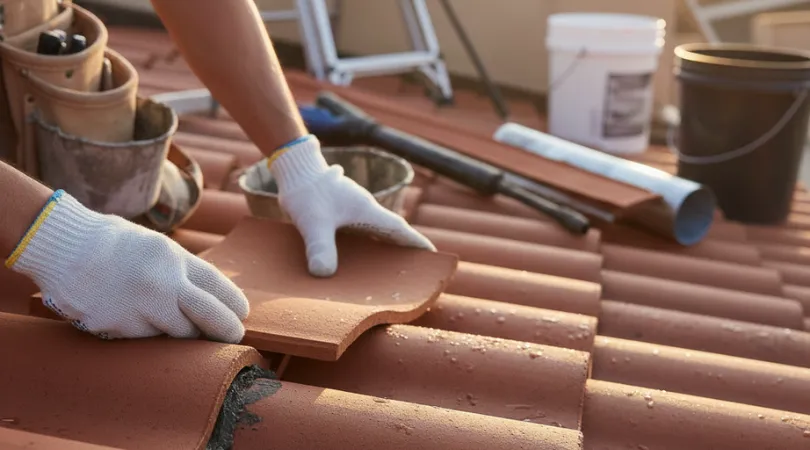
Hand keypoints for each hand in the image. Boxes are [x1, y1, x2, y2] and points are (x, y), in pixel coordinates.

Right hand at [6, 191, 248, 342]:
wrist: (61, 246)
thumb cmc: (111, 242)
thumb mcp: (155, 245)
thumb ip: (181, 269)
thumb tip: (209, 295)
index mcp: (174, 258)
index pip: (218, 287)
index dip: (234, 304)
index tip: (241, 314)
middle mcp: (162, 284)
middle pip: (210, 317)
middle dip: (227, 330)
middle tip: (234, 336)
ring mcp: (139, 308)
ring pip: (178, 335)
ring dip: (182, 334)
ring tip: (174, 324)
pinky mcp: (117, 328)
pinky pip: (145, 339)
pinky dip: (147, 333)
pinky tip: (134, 318)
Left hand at [270, 135, 434, 276]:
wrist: (295, 168)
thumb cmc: (307, 191)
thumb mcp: (313, 222)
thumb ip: (320, 246)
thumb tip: (323, 274)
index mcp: (367, 211)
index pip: (398, 229)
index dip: (415, 243)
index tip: (433, 255)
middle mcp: (365, 210)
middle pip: (392, 231)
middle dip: (404, 248)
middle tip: (417, 267)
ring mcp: (353, 208)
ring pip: (376, 230)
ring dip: (385, 245)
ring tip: (389, 266)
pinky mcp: (341, 210)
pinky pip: (361, 229)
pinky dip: (366, 242)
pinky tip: (357, 256)